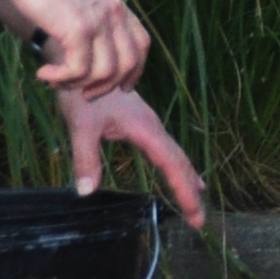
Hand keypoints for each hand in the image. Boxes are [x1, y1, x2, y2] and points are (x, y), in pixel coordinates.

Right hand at [0, 0, 147, 96]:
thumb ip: (89, 15)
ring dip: (79, 85)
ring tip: (56, 82)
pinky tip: (44, 74)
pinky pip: (79, 69)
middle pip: (128, 64)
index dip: (135, 70)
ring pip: (104, 72)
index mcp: (117, 6)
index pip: (141, 45)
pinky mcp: (77, 29)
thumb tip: (82, 41)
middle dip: (108, 86)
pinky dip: (61, 78)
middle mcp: (114, 15)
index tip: (120, 86)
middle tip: (85, 95)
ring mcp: (99, 22)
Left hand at [58, 85, 205, 229]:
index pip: (172, 166)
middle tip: (199, 220)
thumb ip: (86, 159)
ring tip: (196, 197)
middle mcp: (153, 127)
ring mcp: (149, 124)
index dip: (184, 192)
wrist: (84, 59)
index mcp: (145, 129)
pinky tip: (176, 170)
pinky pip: (166, 148)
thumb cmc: (82, 93)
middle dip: (189, 191)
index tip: (196, 216)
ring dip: (186, 177)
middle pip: (180, 162)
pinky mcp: (142, 123)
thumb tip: (86, 193)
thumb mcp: (81, 126)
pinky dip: (176, 165)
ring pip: (175, 154)